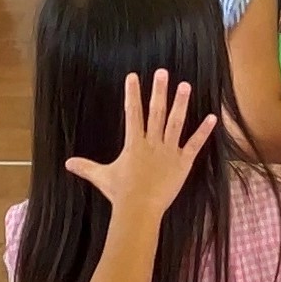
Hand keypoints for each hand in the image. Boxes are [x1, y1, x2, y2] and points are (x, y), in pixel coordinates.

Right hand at [63, 70, 217, 228]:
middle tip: (162, 72)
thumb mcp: (101, 177)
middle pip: (156, 112)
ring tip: (185, 85)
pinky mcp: (183, 163)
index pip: (132, 113)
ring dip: (181, 103)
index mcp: (134, 143)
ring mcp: (169, 152)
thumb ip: (86, 167)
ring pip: (176, 123)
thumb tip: (67, 163)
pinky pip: (195, 144)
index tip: (133, 76)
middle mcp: (152, 143)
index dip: (132, 94)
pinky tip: (212, 117)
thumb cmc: (120, 193)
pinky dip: (204, 131)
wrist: (139, 209)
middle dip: (158, 91)